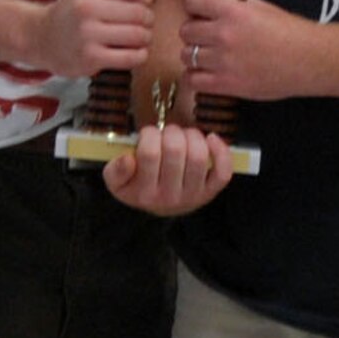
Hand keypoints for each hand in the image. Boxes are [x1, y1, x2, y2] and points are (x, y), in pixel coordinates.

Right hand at [30, 0, 154, 78]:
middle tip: (145, 22)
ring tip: (140, 37)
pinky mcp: (91, 57)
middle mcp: (85, 6)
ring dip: (146, 37)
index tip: (148, 1)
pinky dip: (140, 55)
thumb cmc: (73, 12)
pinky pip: (131, 57)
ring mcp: (87, 33)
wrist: (43, 38)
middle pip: (139, 12)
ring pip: (138, 35)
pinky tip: (136, 52)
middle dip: (148, 18)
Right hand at [102, 123, 233, 216]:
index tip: (148, 133)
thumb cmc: (137, 186)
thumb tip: (128, 158)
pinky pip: (223, 172)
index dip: (149, 134)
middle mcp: (170, 198)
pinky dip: (220, 152)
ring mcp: (193, 196)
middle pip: (175, 151)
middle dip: (171, 132)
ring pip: (198, 157)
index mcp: (144, 194)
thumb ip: (115, 170)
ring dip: (192, 136)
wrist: (158, 206)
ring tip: (184, 134)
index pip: (149, 154)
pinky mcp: (211, 192)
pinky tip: (210, 138)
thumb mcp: (116, 182)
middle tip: (167, 132)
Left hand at [178, 0, 311, 102]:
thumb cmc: (291, 33)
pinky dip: (196, 77)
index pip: (193, 1)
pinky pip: (193, 80)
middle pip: (186, 30)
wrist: (310, 60)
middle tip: (205, 36)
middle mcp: (224, 34)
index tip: (200, 12)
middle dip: (194, 32)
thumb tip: (216, 3)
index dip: (195, 6)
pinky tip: (206, 74)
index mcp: (233, 10)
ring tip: (207, 56)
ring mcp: (223, 61)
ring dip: (194, 55)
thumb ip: (236, 4)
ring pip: (186, 55)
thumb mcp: (262, 7)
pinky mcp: (226, 84)